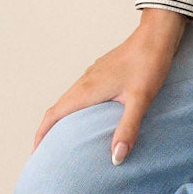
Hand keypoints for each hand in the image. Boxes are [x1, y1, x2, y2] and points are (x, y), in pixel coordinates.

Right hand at [31, 6, 187, 164]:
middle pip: (57, 108)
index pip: (54, 114)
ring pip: (68, 99)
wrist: (156, 36)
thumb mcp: (140, 100)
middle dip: (48, 130)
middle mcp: (85, 81)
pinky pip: (80, 92)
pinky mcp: (102, 71)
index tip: (36, 152)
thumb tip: (116, 157)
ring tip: (64, 137)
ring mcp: (92, 74)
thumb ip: (128, 128)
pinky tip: (89, 115)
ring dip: (61, 118)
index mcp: (88, 90)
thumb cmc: (149, 64)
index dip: (42, 134)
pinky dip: (76, 107)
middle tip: (47, 151)